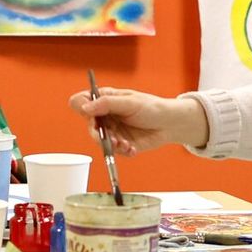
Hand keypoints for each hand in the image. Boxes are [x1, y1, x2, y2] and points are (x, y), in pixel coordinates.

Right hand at [67, 88, 205, 157]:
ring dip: (112, 145)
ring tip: (125, 145)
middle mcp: (105, 116)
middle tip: (112, 139)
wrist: (171, 124)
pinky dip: (122, 151)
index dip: (82, 108)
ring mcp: (112, 130)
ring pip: (101, 141)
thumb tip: (85, 108)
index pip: (81, 102)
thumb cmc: (152, 107)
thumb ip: (107, 104)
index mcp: (104, 100)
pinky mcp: (120, 144)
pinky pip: (114, 151)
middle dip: (100, 134)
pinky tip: (132, 149)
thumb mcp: (130, 102)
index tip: (91, 115)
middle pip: (89, 125)